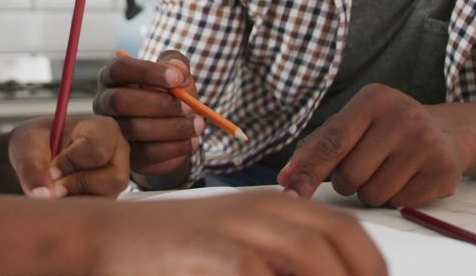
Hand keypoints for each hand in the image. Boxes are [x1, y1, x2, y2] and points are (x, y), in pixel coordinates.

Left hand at [8, 115, 128, 198]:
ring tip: (55, 189)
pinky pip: (97, 214)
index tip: (51, 167)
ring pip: (105, 200)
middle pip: (113, 179)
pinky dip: (74, 210)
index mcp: (103, 130)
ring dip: (75, 199)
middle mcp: (117, 155)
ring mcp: (114, 180)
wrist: (32, 160)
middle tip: (53, 183)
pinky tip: (61, 199)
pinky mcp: (107, 200)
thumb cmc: (35, 144)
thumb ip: (32, 167)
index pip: (97, 150)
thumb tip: (42, 195)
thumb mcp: (26, 147)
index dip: (71, 162)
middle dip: (77, 184)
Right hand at [93, 51, 204, 184]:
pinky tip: (192, 141)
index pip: (119, 68)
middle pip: (120, 101)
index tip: (176, 78)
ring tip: (197, 125)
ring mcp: (113, 131)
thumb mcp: (175, 73)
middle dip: (159, 104)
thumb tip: (177, 69)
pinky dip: (175, 147)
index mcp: (113, 76)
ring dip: (173, 127)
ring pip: (135, 129)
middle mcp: (105, 102)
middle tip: (188, 106)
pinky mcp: (127, 155)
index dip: (147, 72)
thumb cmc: (169, 94)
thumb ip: (176, 63)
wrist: (174, 127)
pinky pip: (148, 153)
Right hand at [95, 191, 386, 275]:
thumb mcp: (230, 246)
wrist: (104, 238)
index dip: (371, 262)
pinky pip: (254, 268)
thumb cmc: (168, 251)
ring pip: (308, 250)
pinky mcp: (204, 248)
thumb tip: (320, 270)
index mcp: (268, 205)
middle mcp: (256, 208)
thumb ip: (272, 259)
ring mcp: (231, 225)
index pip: (343, 227)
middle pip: (334, 235)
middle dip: (361, 272)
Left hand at [278, 84, 469, 207]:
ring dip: (371, 191)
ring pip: (374, 194)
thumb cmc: (383, 130)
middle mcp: (403, 116)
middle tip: (363, 166)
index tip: (289, 194)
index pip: (332, 142)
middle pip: (351, 175)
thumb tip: (285, 180)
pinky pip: (400, 204)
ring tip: (386, 170)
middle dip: (347, 181)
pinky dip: (396, 198)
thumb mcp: (351, 125)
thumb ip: (315, 149)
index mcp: (373, 99)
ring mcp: (427, 143)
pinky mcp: (444, 171)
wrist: (445, 132)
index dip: (308, 171)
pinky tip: (407, 177)